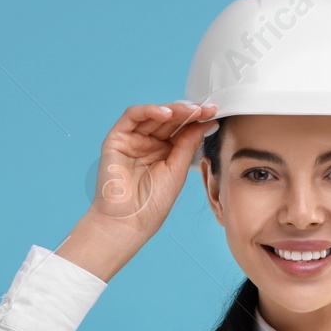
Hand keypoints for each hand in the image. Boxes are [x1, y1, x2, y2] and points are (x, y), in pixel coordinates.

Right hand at [90, 101, 217, 235]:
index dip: (197, 120)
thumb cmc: (151, 204)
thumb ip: (188, 144)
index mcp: (164, 153)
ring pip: (153, 115)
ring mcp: (132, 140)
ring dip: (173, 110)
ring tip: (191, 111)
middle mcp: (147, 144)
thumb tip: (206, 123)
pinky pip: (132, 116)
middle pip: (169, 120)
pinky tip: (167, 113)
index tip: (214, 113)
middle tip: (206, 109)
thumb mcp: (177, 170)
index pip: (181, 129)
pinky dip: (149, 110)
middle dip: (188, 113)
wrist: (128, 222)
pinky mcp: (116, 139)